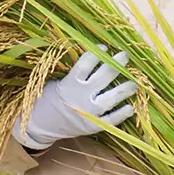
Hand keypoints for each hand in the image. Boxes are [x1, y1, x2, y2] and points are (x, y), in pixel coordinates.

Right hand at [12, 45, 137, 149]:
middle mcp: (81, 96)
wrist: (40, 125)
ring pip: (111, 98)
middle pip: (104, 77)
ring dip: (124, 89)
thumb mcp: (56, 82)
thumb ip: (75, 74)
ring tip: (133, 83)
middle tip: (125, 55)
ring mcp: (89, 112)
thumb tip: (96, 59)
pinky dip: (122, 114)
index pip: (86, 63)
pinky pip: (111, 120)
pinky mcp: (93, 127)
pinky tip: (130, 107)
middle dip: (116, 64)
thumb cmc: (48, 99)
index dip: (97, 54)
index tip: (104, 47)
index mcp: (69, 83)